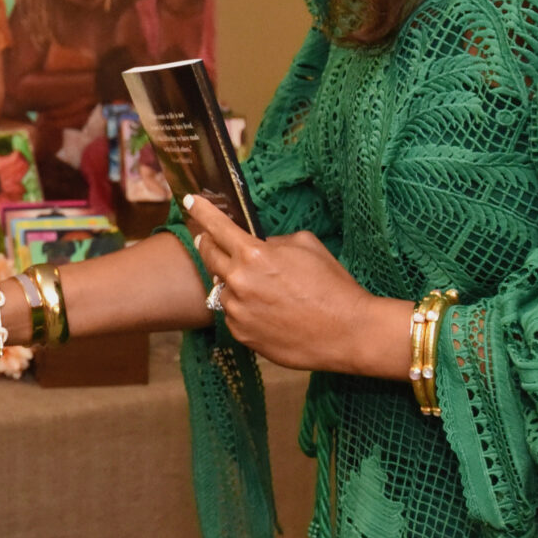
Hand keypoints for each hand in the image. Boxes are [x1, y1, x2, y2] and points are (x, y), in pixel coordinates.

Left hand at [185, 195, 395, 373]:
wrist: (348, 332)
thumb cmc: (333, 286)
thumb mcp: (307, 245)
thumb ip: (274, 241)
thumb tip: (260, 245)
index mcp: (253, 255)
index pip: (216, 226)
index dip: (201, 211)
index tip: (189, 201)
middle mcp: (239, 282)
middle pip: (208, 256)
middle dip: (209, 244)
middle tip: (212, 240)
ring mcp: (237, 311)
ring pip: (221, 288)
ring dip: (232, 282)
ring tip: (262, 286)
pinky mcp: (242, 335)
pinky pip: (232, 314)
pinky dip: (243, 308)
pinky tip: (268, 310)